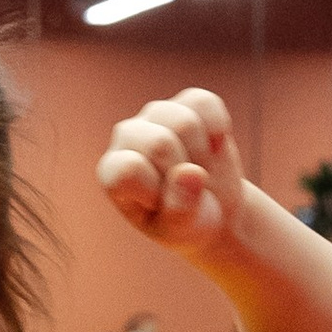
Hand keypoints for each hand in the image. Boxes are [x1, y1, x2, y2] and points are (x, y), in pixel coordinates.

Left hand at [96, 87, 252, 257]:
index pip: (130, 169)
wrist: (214, 209)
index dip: (158, 191)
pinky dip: (218, 130)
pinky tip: (212, 148)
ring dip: (202, 154)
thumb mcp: (181, 230)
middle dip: (184, 172)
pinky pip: (206, 104)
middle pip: (160, 143)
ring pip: (185, 122)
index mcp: (113, 172)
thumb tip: (190, 172)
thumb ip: (181, 209)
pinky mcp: (186, 101)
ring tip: (197, 170)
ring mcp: (155, 114)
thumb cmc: (188, 223)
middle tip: (187, 188)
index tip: (164, 206)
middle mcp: (126, 136)